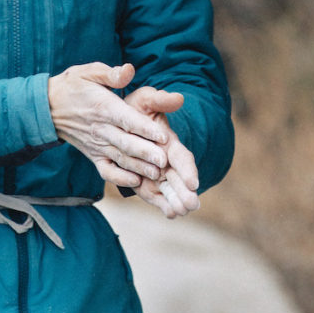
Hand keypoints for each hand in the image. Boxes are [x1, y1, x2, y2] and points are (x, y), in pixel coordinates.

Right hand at [48, 63, 169, 188]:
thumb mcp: (90, 71)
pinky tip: (135, 182)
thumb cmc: (74, 86)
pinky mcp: (93, 155)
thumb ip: (111, 74)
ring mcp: (96, 144)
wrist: (48, 107)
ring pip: (120, 158)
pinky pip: (106, 170)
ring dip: (139, 167)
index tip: (163, 136)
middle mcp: (100, 128)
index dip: (145, 128)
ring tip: (157, 175)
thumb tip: (129, 70)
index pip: (126, 119)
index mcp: (103, 107)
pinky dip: (119, 178)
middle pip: (125, 143)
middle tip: (165, 161)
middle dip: (146, 152)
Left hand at [123, 87, 199, 217]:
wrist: (120, 121)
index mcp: (168, 141)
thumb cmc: (136, 108)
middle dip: (185, 191)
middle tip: (192, 204)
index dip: (187, 169)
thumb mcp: (146, 100)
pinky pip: (155, 195)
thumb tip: (178, 97)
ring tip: (182, 211)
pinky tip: (172, 214)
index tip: (193, 182)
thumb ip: (159, 100)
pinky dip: (164, 205)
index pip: (181, 157)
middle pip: (178, 177)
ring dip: (176, 200)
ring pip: (169, 189)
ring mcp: (156, 173)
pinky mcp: (145, 183)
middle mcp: (166, 160)